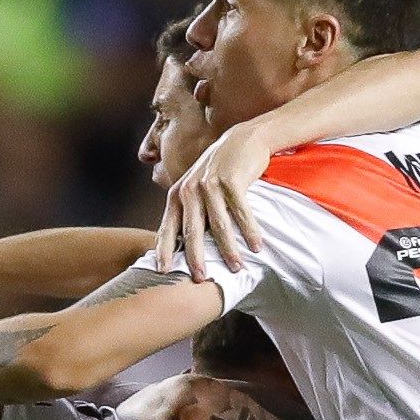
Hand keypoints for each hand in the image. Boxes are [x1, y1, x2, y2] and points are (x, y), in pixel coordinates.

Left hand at [157, 119, 282, 276]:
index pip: (167, 227)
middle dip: (196, 258)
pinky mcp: (232, 180)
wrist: (242, 139)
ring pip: (219, 225)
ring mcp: (210, 184)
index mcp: (177, 195)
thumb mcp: (196, 187)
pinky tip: (257, 247)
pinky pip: (242, 212)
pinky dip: (250, 231)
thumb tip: (184, 247)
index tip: (163, 271)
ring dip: (228, 249)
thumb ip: (189, 212)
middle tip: (201, 279)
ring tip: (236, 268)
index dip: (164, 250)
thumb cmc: (219, 170)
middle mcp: (190, 190)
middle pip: (192, 231)